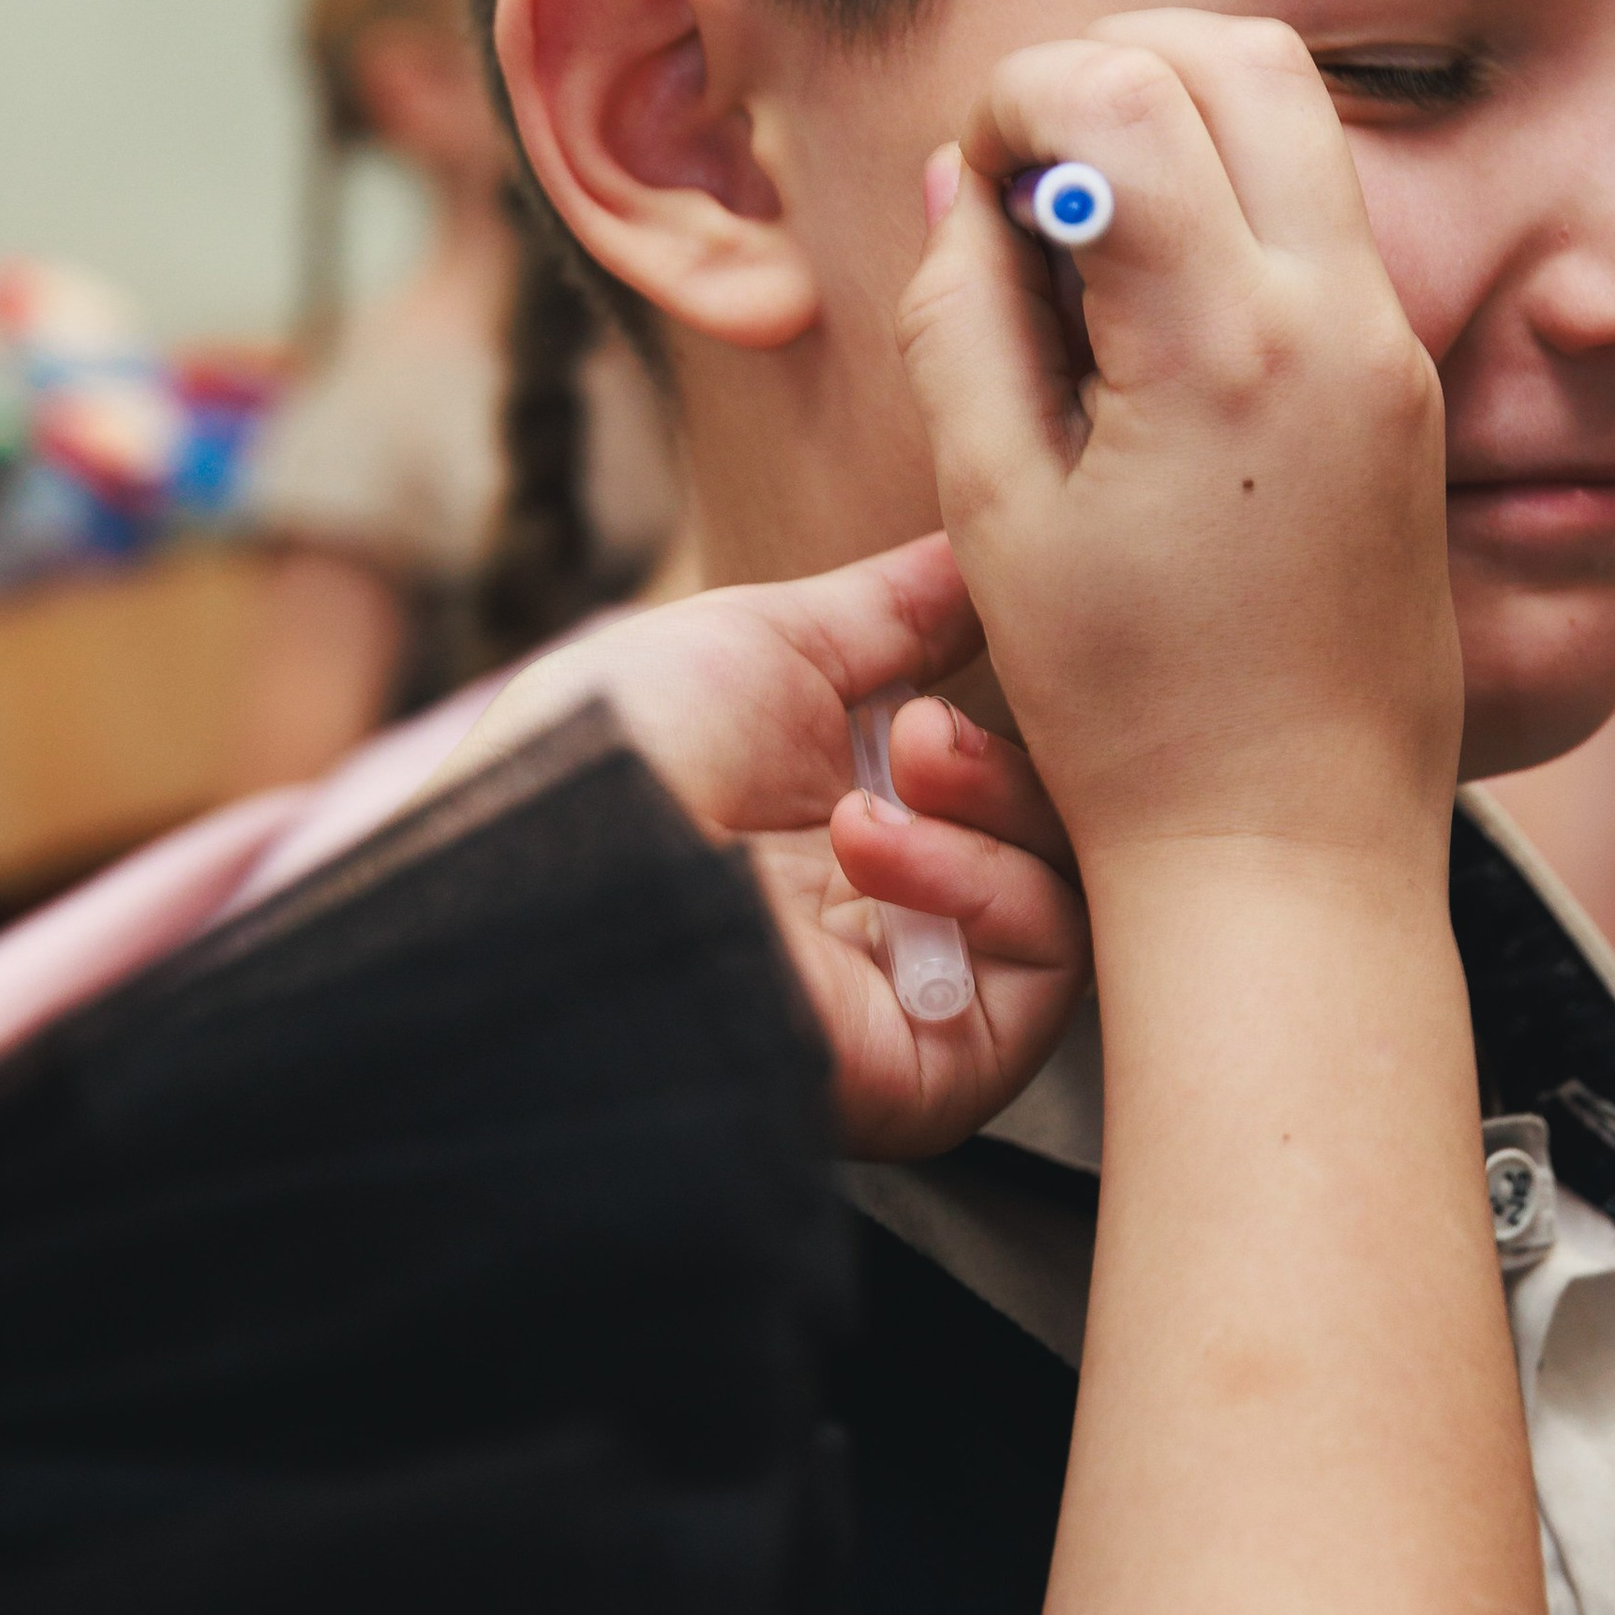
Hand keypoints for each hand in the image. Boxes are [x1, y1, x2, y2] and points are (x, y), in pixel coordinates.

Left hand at [440, 537, 1087, 1159]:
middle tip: (912, 734)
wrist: (550, 870)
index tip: (968, 653)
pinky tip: (874, 852)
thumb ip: (893, 609)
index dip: (1006, 710)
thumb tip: (985, 551)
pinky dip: (985, 881)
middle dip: (1002, 757)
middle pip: (1047, 832)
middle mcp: (885, 919)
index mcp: (846, 831)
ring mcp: (915, 994)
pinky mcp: (942, 1063)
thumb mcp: (765, 643)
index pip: (995, 777)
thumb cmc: (614, 755)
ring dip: (991, 807)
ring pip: (1064, 891)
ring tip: (883, 786)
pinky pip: (1047, 962)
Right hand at [896, 12, 1463, 884]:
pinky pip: (1322, 214)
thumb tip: (956, 178)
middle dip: (1107, 69)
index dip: (1013, 106)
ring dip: (1176, 124)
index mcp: (1227, 344)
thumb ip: (963, 318)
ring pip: (1298, 114)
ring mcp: (1392, 346)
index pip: (1118, 91)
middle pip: (1235, 53)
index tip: (970, 198)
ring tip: (1084, 249)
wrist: (1292, 849)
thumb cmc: (1126, 711)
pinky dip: (1228, 203)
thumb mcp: (995, 514)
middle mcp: (1339, 317)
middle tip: (1027, 181)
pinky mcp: (1408, 384)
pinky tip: (1149, 317)